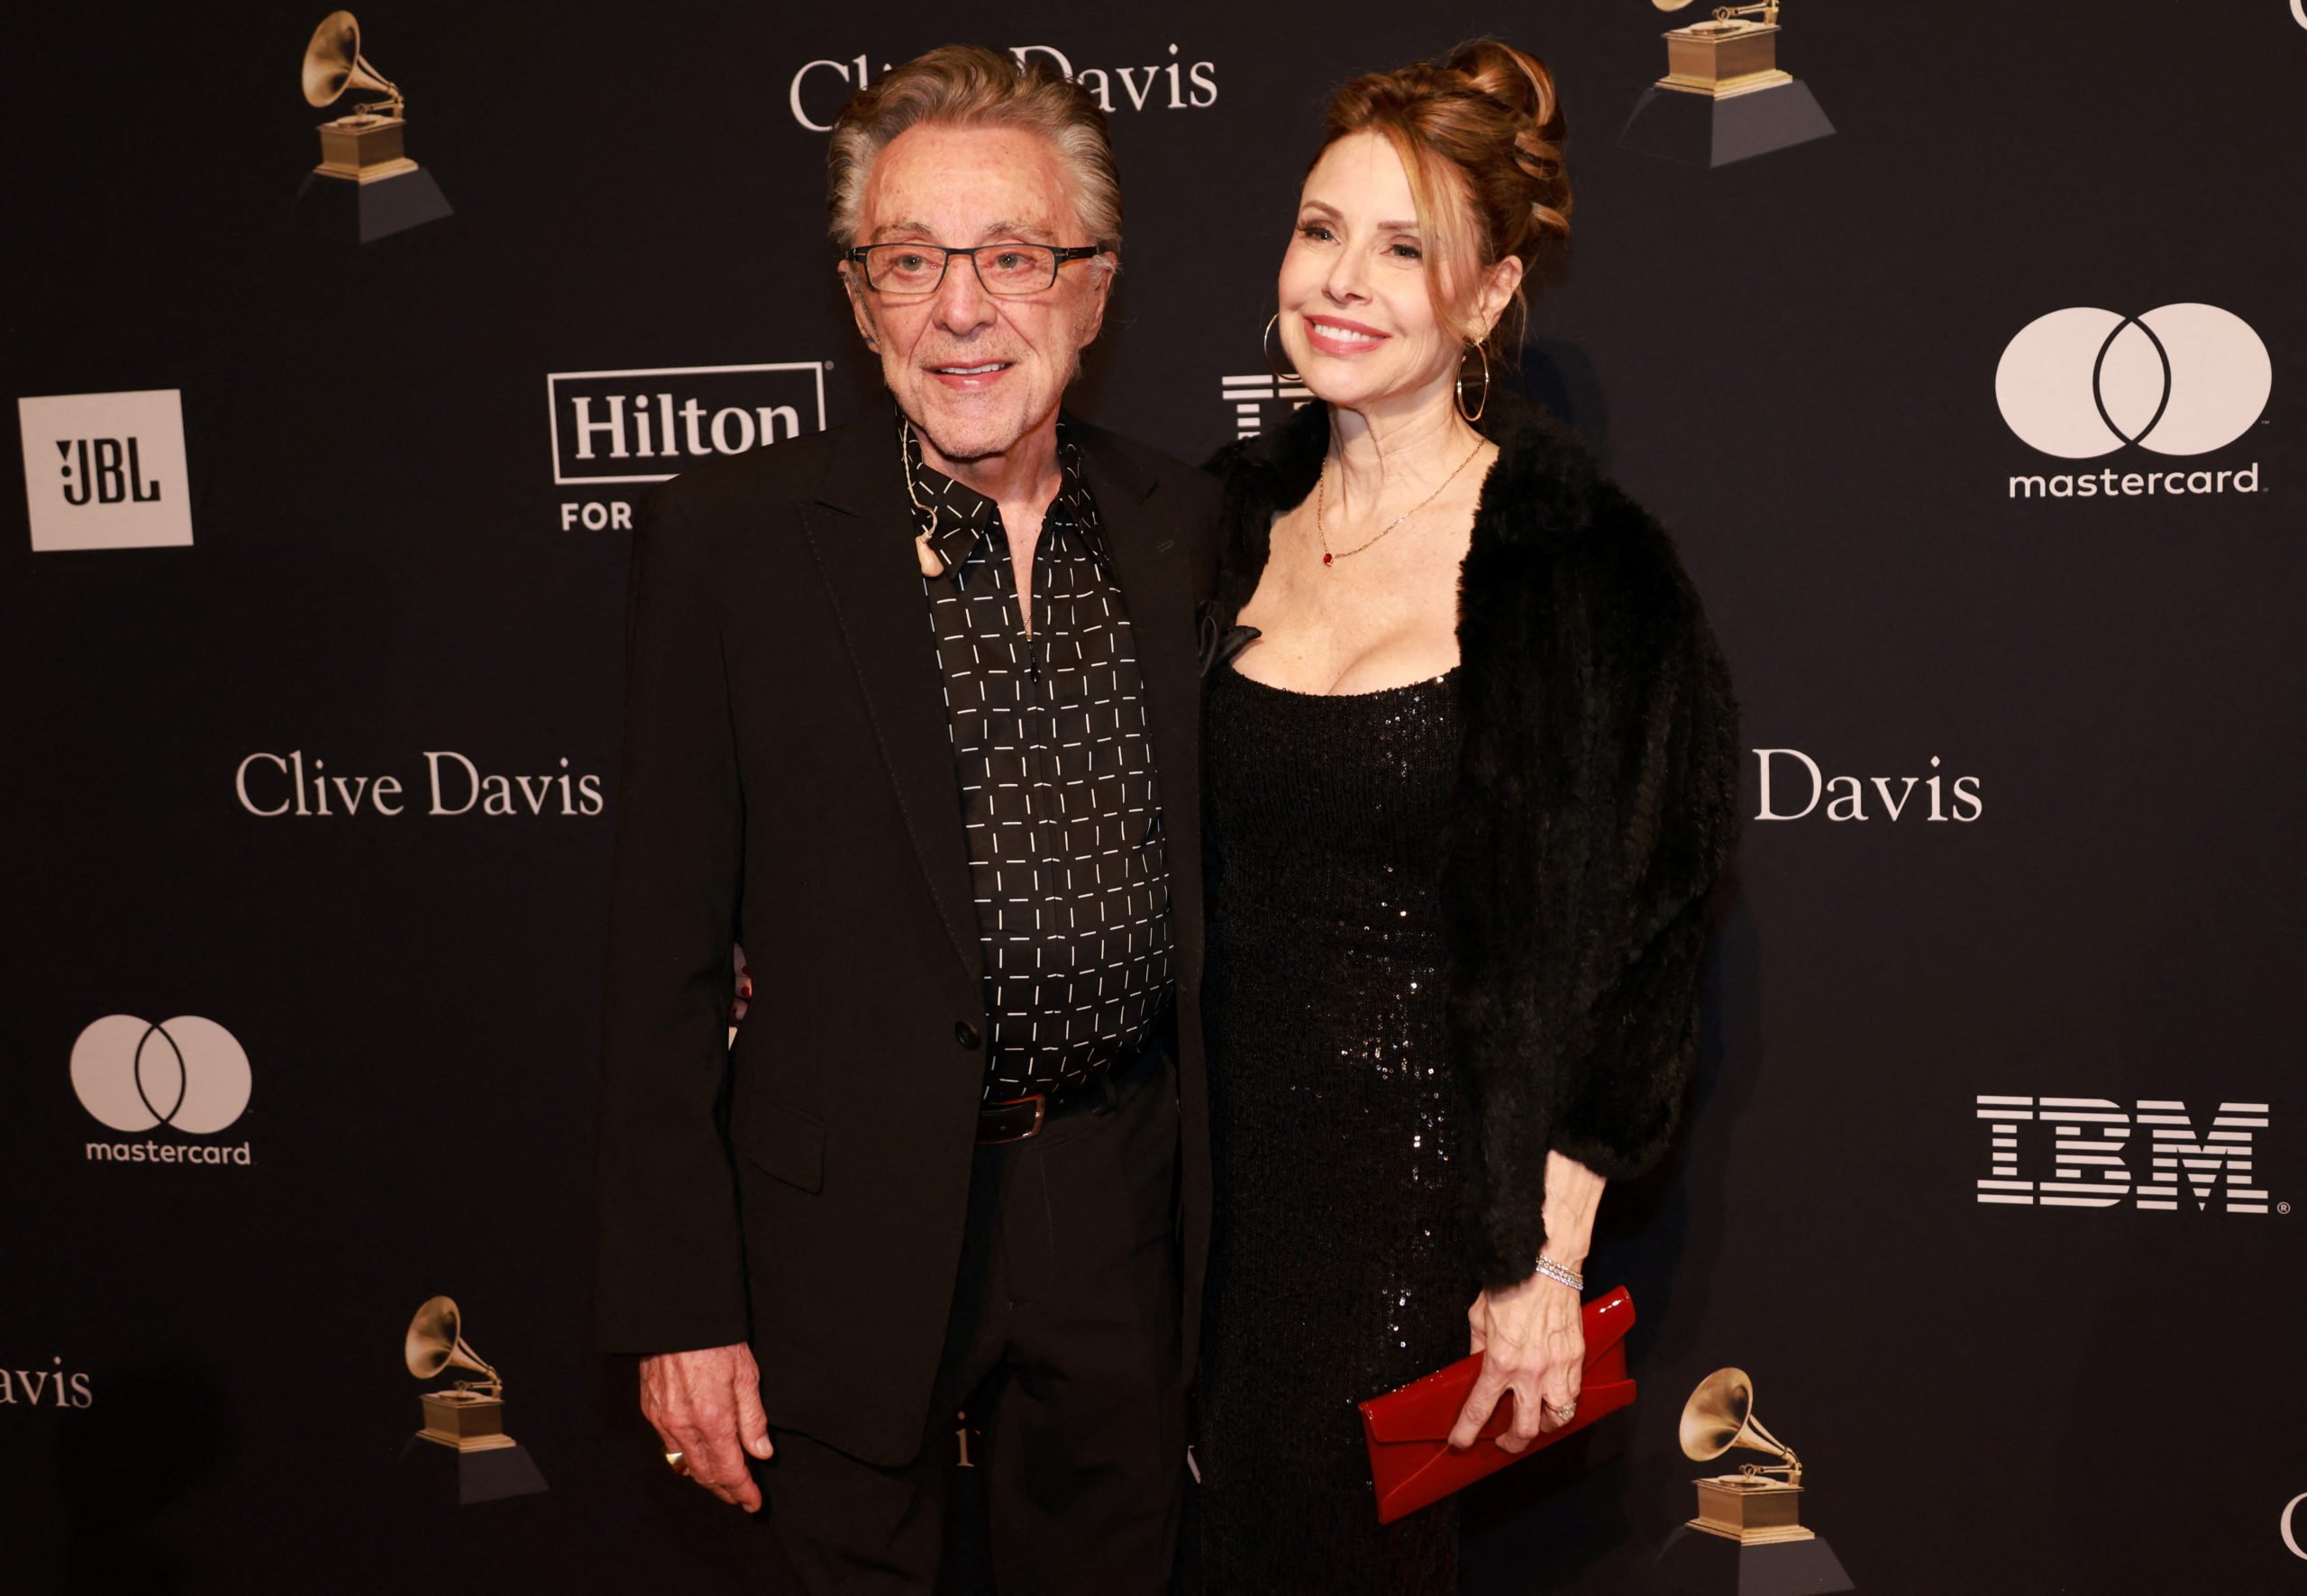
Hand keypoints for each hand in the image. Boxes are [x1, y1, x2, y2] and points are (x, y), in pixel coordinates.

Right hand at [639, 1343, 773, 1511]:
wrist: (675, 1315)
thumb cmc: (716, 1339)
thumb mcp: (746, 1375)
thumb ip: (753, 1418)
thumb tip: (762, 1454)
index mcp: (713, 1420)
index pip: (729, 1470)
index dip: (743, 1491)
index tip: (754, 1502)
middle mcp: (684, 1427)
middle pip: (705, 1474)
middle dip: (725, 1490)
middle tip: (741, 1497)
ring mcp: (663, 1420)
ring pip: (685, 1463)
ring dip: (705, 1476)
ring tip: (722, 1482)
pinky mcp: (651, 1410)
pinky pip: (668, 1445)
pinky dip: (684, 1457)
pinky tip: (695, 1458)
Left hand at [1448, 1274, 1585, 1453]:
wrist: (1547, 1263)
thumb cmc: (1512, 1284)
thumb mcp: (1479, 1317)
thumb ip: (1477, 1347)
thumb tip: (1475, 1366)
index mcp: (1500, 1362)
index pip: (1480, 1410)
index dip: (1467, 1432)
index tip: (1460, 1443)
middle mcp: (1531, 1372)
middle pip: (1525, 1429)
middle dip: (1512, 1443)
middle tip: (1504, 1442)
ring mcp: (1558, 1368)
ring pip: (1557, 1418)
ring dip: (1544, 1425)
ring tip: (1535, 1421)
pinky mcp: (1577, 1358)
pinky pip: (1574, 1394)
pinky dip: (1564, 1402)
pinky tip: (1555, 1397)